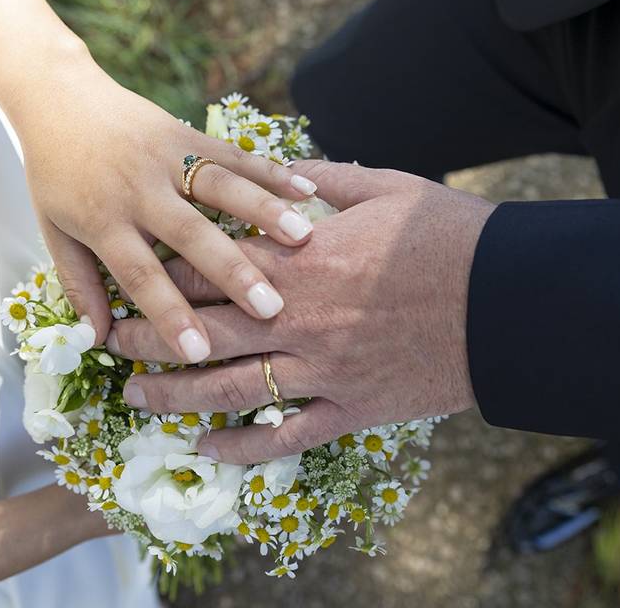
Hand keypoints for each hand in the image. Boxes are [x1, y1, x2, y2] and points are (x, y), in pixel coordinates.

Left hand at [12, 53, 316, 361]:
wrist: (58, 96)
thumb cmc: (55, 172)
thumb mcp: (53, 230)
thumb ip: (78, 283)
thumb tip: (97, 338)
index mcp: (103, 220)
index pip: (140, 275)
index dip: (169, 314)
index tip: (199, 351)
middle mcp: (140, 190)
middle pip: (191, 235)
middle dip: (232, 272)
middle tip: (271, 307)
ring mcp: (167, 157)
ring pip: (221, 187)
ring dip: (264, 212)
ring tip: (303, 241)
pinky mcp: (188, 133)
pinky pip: (234, 154)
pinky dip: (271, 171)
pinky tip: (307, 190)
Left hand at [104, 161, 495, 462]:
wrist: (508, 300)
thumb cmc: (447, 236)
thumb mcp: (384, 187)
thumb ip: (321, 180)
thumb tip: (280, 169)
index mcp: (300, 261)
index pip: (208, 270)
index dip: (159, 275)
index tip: (129, 278)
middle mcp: (297, 320)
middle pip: (200, 332)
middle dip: (148, 338)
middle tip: (111, 344)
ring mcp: (321, 371)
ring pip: (228, 390)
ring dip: (174, 397)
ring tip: (137, 400)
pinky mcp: (350, 410)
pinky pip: (285, 437)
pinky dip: (244, 448)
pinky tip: (208, 450)